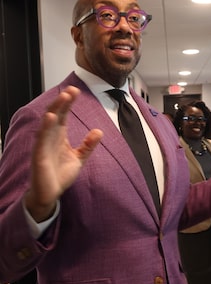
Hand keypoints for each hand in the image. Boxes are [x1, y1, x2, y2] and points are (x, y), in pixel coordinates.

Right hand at [25, 86, 102, 221]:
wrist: (51, 194)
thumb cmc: (60, 175)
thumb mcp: (79, 158)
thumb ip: (88, 145)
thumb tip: (99, 131)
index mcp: (59, 137)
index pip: (63, 115)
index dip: (68, 103)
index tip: (76, 91)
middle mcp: (50, 138)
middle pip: (55, 114)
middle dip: (62, 102)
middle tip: (71, 90)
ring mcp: (43, 145)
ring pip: (48, 123)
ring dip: (55, 109)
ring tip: (63, 97)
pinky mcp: (39, 155)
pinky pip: (41, 138)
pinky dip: (46, 127)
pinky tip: (51, 117)